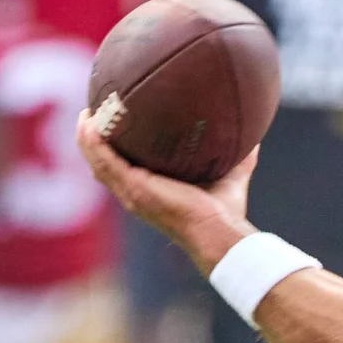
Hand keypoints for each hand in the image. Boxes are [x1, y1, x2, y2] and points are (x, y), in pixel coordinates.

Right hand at [75, 113, 256, 273]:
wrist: (220, 232)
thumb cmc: (226, 213)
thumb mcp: (231, 176)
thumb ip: (240, 156)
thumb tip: (256, 135)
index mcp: (150, 192)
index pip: (123, 169)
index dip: (115, 149)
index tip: (114, 124)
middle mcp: (135, 194)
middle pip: (102, 163)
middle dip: (94, 138)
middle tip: (94, 111)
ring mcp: (130, 192)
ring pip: (96, 160)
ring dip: (87, 135)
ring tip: (86, 111)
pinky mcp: (132, 188)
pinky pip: (102, 160)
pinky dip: (92, 141)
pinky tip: (88, 120)